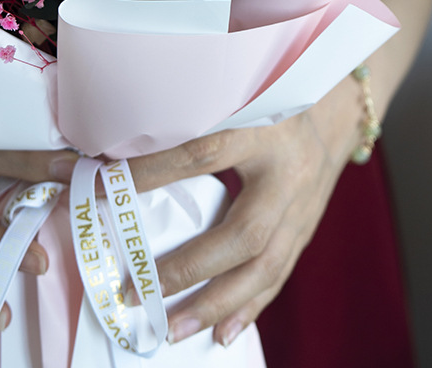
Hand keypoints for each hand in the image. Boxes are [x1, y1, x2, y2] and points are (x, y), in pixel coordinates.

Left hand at [127, 92, 359, 346]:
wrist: (330, 116)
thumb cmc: (267, 104)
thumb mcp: (233, 101)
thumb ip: (188, 123)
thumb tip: (120, 147)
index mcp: (261, 130)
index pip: (199, 154)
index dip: (150, 174)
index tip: (101, 191)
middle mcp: (286, 174)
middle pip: (244, 234)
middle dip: (189, 269)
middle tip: (138, 291)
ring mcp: (302, 209)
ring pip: (265, 267)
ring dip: (217, 303)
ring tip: (174, 329)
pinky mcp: (305, 230)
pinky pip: (278, 275)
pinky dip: (249, 307)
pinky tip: (222, 330)